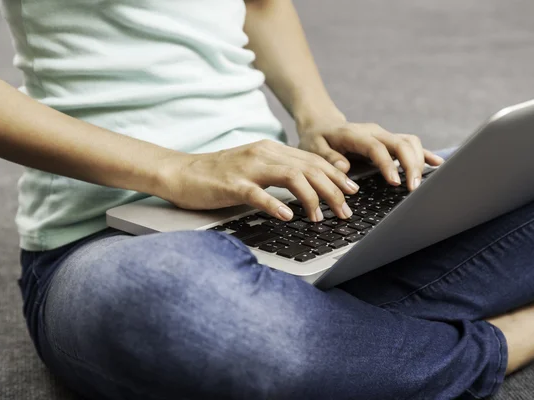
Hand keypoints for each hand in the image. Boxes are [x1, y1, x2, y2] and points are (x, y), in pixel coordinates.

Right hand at [156, 140, 359, 221]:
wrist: (180, 172)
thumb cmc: (217, 176)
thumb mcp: (253, 169)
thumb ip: (278, 174)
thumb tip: (307, 189)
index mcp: (270, 150)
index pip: (312, 160)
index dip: (336, 176)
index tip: (353, 191)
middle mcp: (263, 154)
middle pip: (308, 168)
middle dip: (333, 190)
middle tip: (346, 211)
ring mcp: (247, 168)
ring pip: (291, 176)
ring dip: (312, 198)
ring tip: (321, 217)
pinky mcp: (231, 184)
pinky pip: (258, 193)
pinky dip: (276, 204)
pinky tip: (288, 216)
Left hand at [297, 117, 443, 190]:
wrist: (321, 124)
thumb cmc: (316, 139)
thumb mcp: (313, 147)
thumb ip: (328, 157)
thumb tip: (344, 168)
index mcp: (355, 134)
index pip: (376, 147)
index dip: (388, 164)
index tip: (395, 182)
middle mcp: (373, 132)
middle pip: (400, 143)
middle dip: (411, 165)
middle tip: (413, 189)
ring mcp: (383, 136)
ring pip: (409, 142)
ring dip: (418, 161)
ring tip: (420, 184)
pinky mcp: (389, 141)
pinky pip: (410, 144)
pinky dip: (424, 154)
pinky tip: (437, 165)